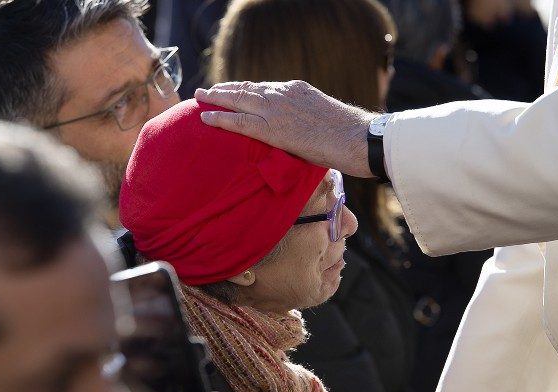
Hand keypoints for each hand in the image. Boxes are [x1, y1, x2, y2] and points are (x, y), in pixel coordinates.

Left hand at [194, 81, 376, 177]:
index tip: (234, 91)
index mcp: (298, 90)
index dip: (246, 89)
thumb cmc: (350, 136)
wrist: (357, 138)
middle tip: (207, 91)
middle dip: (225, 89)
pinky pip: (239, 120)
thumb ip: (309, 121)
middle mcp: (284, 94)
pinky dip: (220, 118)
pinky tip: (205, 117)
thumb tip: (305, 134)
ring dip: (216, 98)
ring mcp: (277, 109)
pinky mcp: (273, 127)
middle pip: (247, 88)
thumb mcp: (326, 119)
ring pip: (238, 100)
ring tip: (200, 98)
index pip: (264, 87)